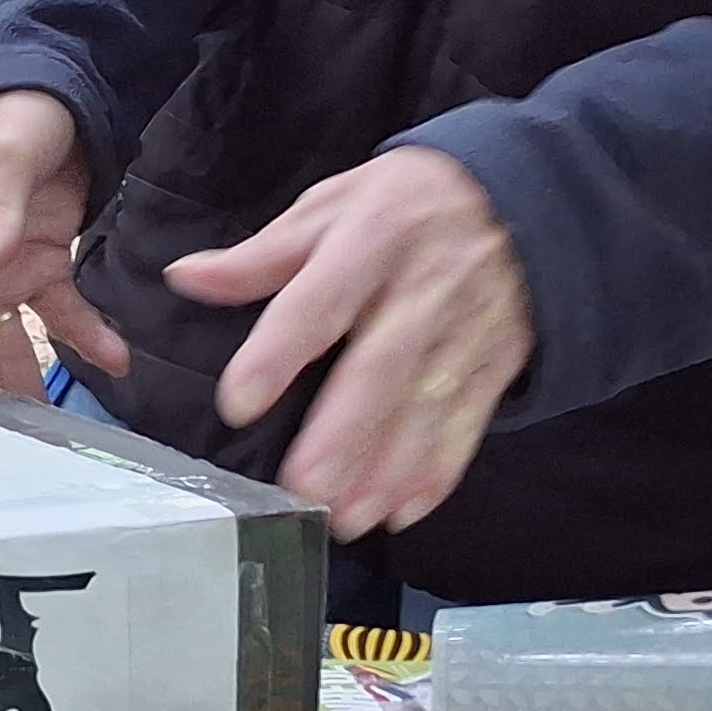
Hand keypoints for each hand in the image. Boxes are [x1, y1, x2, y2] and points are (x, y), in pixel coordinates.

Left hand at [163, 147, 530, 539]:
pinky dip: (439, 469)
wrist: (526, 193)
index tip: (239, 404)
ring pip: (426, 406)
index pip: (317, 303)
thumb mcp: (334, 205)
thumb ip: (264, 254)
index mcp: (369, 243)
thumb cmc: (408, 203)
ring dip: (387, 468)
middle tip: (304, 488)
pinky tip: (404, 509)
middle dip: (344, 434)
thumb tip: (185, 277)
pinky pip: (468, 420)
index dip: (278, 354)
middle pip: (380, 368)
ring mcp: (465, 331)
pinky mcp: (496, 361)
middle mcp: (421, 292)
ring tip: (346, 518)